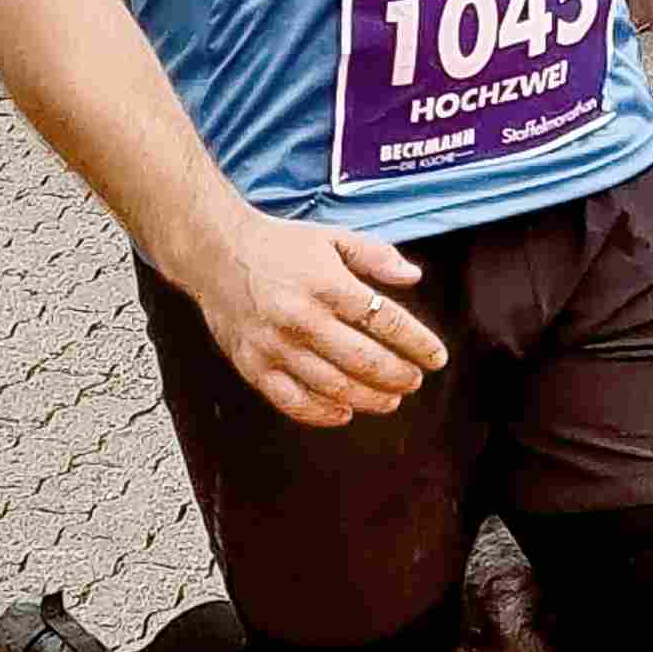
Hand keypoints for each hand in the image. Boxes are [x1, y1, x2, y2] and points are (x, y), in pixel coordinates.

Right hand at [179, 211, 449, 427]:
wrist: (216, 253)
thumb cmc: (279, 246)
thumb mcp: (332, 237)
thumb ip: (376, 255)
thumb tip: (414, 277)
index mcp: (326, 284)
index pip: (385, 320)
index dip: (418, 343)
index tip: (437, 357)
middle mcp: (302, 318)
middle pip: (364, 360)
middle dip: (398, 376)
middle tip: (415, 381)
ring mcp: (276, 345)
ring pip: (333, 386)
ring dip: (369, 399)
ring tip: (390, 400)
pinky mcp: (253, 365)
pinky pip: (292, 401)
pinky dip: (322, 413)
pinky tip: (344, 413)